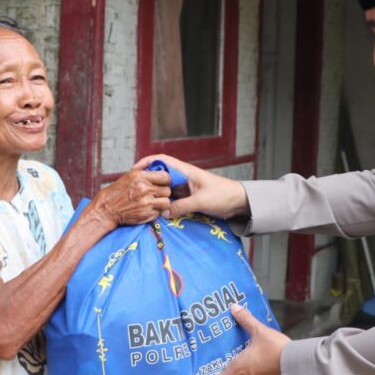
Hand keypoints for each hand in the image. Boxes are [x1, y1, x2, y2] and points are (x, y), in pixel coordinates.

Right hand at [90, 169, 170, 226]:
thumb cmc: (118, 192)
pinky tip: (147, 209)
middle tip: (156, 194)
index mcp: (140, 177)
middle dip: (163, 192)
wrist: (106, 209)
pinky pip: (159, 212)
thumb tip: (162, 171)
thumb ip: (146, 174)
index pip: (165, 176)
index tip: (162, 183)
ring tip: (153, 202)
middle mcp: (144, 189)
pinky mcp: (146, 215)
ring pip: (166, 202)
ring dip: (162, 203)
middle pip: (167, 190)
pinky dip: (155, 212)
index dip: (166, 180)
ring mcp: (146, 203)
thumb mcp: (130, 176)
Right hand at [132, 154, 249, 218]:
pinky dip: (165, 205)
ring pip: (166, 191)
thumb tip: (162, 213)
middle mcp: (183, 178)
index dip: (148, 162)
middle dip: (148, 182)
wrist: (239, 202)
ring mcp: (185, 189)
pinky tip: (157, 212)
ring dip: (156, 196)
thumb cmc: (223, 195)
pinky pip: (173, 201)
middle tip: (134, 190)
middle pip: (161, 177)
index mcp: (186, 171)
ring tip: (142, 202)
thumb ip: (181, 206)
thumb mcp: (200, 201)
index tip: (135, 170)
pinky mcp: (189, 200)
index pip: (162, 161)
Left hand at [203, 305, 290, 374]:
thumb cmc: (275, 350)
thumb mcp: (259, 331)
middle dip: (222, 370)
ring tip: (235, 354)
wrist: (297, 363)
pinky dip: (250, 370)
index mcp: (236, 370)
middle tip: (218, 358)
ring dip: (237, 369)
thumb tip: (234, 308)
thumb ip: (245, 319)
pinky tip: (253, 358)